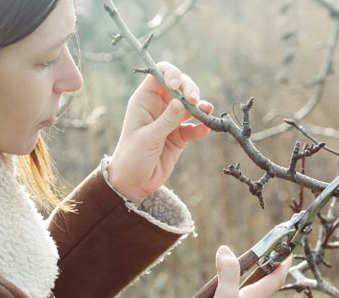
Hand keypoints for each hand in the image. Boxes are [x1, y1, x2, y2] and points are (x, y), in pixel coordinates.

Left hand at [108, 61, 213, 204]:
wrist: (133, 183)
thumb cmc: (132, 157)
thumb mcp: (148, 138)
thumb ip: (166, 120)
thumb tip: (182, 102)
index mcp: (144, 100)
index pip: (160, 74)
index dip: (172, 74)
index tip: (177, 86)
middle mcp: (158, 106)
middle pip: (180, 86)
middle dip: (190, 90)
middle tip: (196, 101)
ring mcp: (170, 121)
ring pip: (189, 105)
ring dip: (200, 107)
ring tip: (206, 111)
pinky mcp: (179, 136)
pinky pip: (194, 126)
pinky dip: (201, 126)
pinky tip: (204, 129)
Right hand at [189, 246, 292, 297]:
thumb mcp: (224, 296)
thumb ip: (227, 273)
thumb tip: (226, 251)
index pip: (275, 279)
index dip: (283, 263)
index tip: (289, 250)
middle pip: (257, 287)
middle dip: (256, 272)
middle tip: (252, 258)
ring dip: (224, 293)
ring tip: (210, 295)